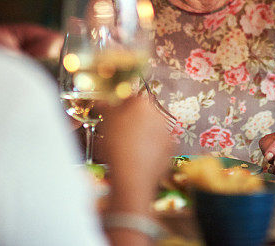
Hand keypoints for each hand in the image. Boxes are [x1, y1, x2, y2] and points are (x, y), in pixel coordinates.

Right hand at [98, 96, 175, 211]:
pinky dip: (150, 148)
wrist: (132, 175)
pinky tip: (137, 156)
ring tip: (127, 146)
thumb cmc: (117, 146)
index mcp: (141, 104)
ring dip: (142, 134)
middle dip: (132, 120)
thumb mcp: (105, 123)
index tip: (114, 115)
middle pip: (143, 113)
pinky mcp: (170, 149)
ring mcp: (166, 132)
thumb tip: (103, 103)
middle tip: (119, 131)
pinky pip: (158, 144)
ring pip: (151, 129)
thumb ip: (106, 108)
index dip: (120, 107)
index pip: (130, 99)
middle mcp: (158, 115)